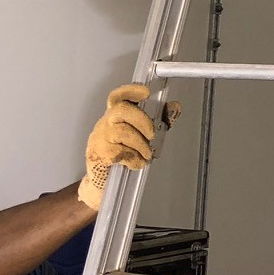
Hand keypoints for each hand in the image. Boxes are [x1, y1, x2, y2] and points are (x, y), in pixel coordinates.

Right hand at [78, 84, 173, 210]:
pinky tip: (136, 163)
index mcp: (115, 116)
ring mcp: (99, 138)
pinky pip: (119, 151)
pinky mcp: (97, 154)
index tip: (146, 92)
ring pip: (122, 131)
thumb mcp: (144, 136)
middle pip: (121, 110)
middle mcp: (105, 123)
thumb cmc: (124, 156)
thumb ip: (161, 121)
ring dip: (140, 145)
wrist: (104, 183)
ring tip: (146, 155)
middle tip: (152, 136)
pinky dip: (133, 159)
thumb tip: (175, 106)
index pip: (117, 97)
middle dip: (142, 121)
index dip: (130, 91)